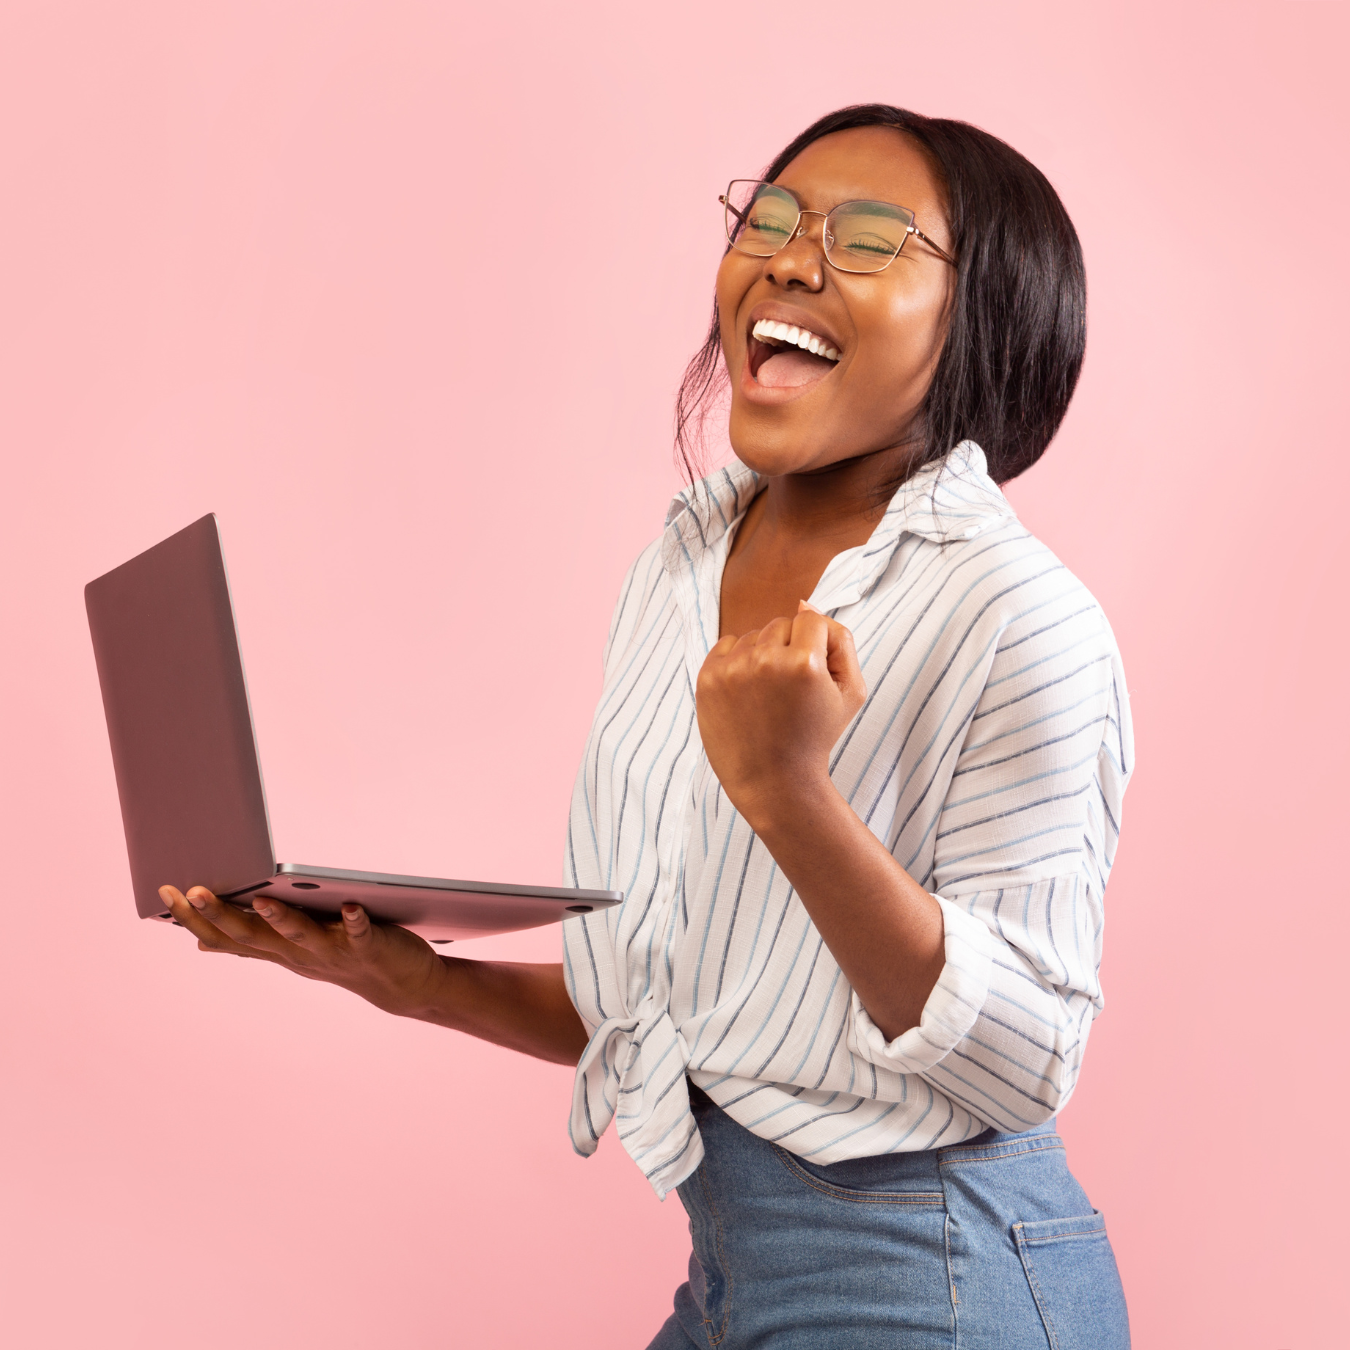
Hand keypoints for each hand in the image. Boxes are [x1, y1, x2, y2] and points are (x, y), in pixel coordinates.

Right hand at [159, 884, 450, 1020]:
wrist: (396, 982)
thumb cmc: (338, 955)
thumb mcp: (289, 950)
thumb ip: (251, 942)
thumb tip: (200, 943)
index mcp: (277, 950)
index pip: (226, 937)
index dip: (193, 919)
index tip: (163, 892)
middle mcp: (298, 954)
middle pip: (253, 935)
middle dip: (221, 914)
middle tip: (193, 890)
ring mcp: (332, 951)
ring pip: (301, 936)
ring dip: (281, 919)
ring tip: (263, 899)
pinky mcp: (367, 945)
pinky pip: (360, 932)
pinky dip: (355, 920)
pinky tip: (353, 904)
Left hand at [696, 601, 865, 826]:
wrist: (773, 782)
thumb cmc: (816, 736)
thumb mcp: (851, 691)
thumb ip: (839, 639)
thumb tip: (804, 602)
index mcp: (805, 663)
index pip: (812, 619)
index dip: (818, 646)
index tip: (813, 678)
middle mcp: (766, 661)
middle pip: (781, 624)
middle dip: (789, 649)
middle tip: (790, 693)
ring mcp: (732, 670)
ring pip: (754, 635)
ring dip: (763, 656)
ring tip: (768, 697)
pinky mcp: (707, 678)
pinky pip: (727, 645)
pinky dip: (738, 662)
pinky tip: (748, 694)